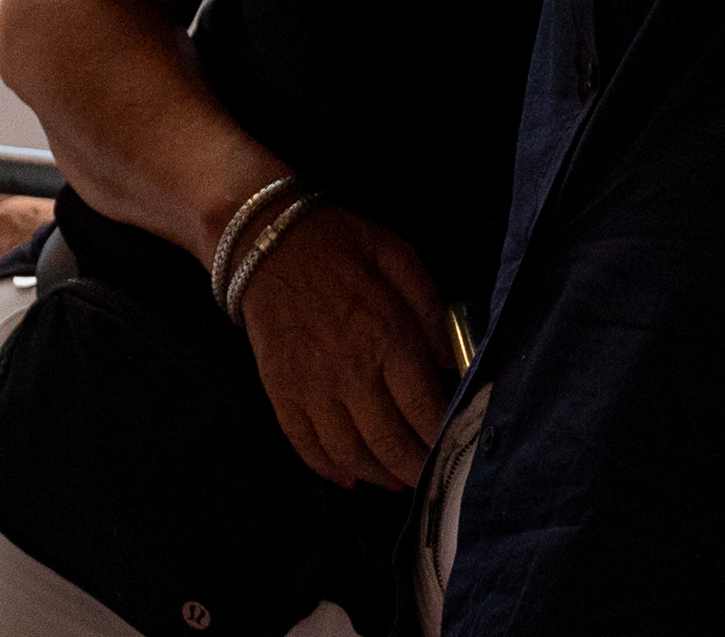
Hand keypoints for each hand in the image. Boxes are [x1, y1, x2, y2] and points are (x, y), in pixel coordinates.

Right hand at [238, 204, 456, 492]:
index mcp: (386, 336)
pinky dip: (328, 469)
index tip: (456, 448)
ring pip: (350, 453)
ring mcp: (312, 388)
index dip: (442, 436)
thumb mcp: (398, 257)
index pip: (423, 407)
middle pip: (389, 441)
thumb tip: (452, 360)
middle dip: (415, 468)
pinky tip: (348, 477)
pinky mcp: (281, 395)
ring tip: (396, 480)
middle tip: (430, 477)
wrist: (268, 243)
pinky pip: (305, 446)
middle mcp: (350, 372)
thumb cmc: (341, 246)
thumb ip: (430, 308)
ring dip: (377, 475)